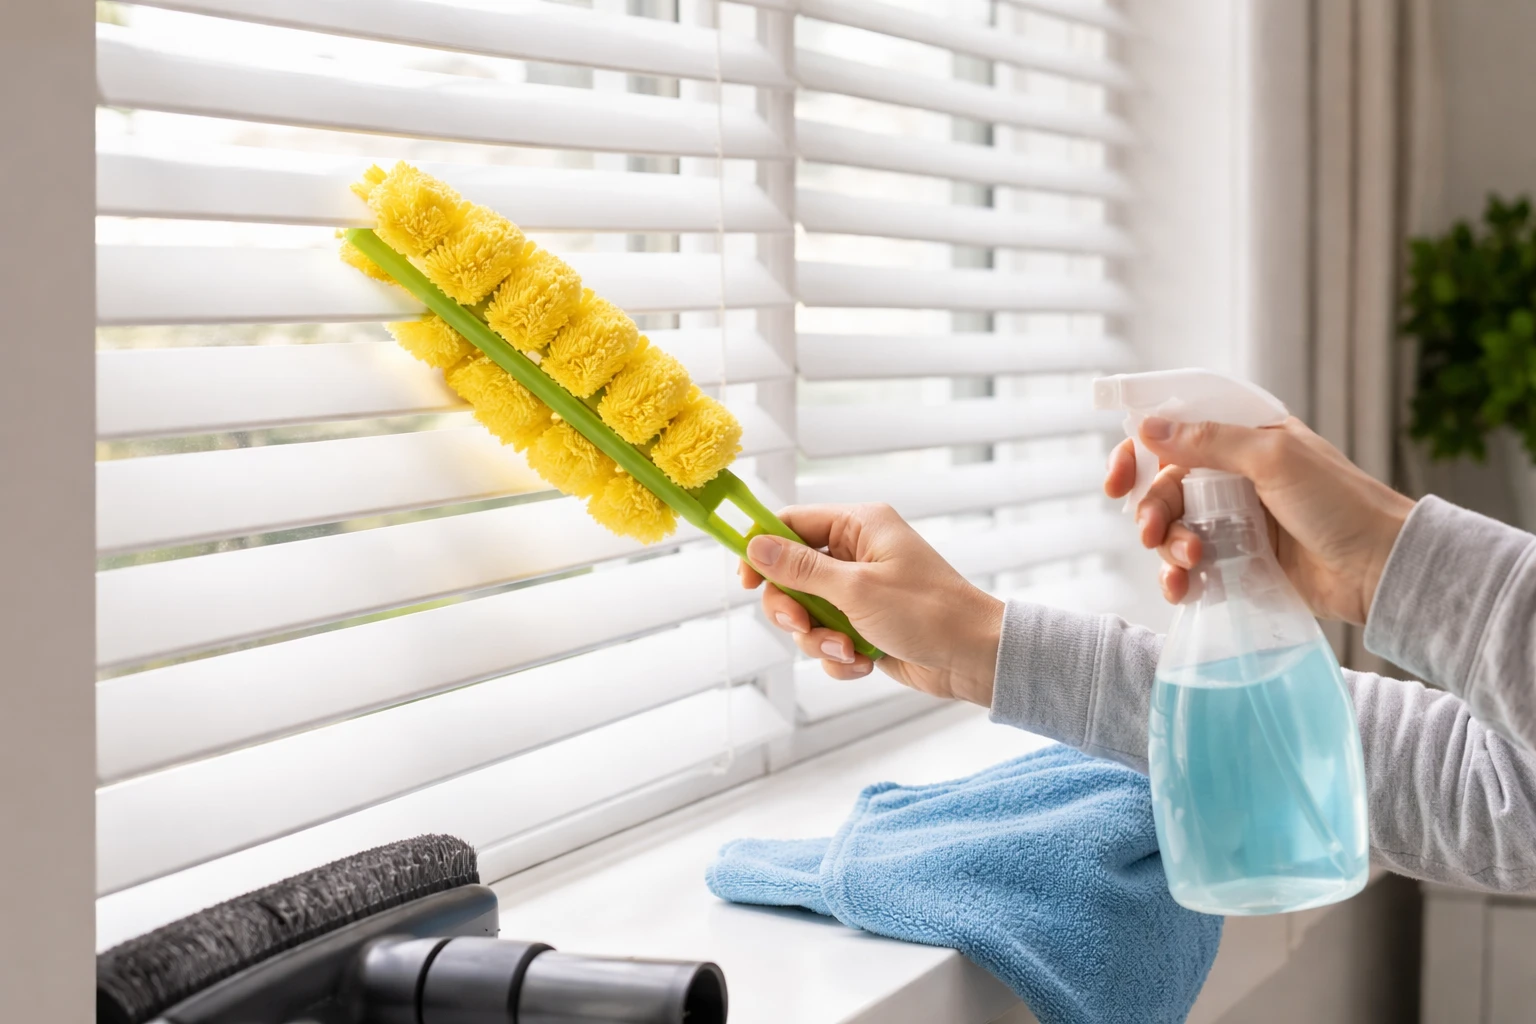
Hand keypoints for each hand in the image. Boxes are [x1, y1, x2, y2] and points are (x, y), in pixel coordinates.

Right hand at [738, 504, 1003, 706]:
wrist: (977, 659)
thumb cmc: (930, 614)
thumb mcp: (857, 590)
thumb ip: (801, 569)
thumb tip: (754, 545)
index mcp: (859, 527)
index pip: (791, 524)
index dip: (762, 550)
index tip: (745, 581)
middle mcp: (858, 554)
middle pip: (791, 575)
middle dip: (793, 609)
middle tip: (800, 627)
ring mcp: (861, 592)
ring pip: (807, 614)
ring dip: (818, 639)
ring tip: (848, 650)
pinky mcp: (865, 625)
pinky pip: (828, 639)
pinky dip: (839, 656)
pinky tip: (863, 662)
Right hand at [1104, 416, 1415, 623]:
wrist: (1382, 568)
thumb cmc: (1341, 503)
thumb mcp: (1273, 458)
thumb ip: (1209, 441)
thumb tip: (1148, 426)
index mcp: (1245, 440)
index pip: (1176, 434)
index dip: (1138, 453)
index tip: (1117, 481)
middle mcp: (1236, 477)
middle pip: (1166, 487)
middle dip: (1153, 511)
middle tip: (1152, 533)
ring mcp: (1238, 521)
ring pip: (1175, 529)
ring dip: (1169, 546)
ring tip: (1190, 563)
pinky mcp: (1241, 562)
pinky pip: (1193, 567)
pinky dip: (1180, 578)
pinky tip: (1184, 589)